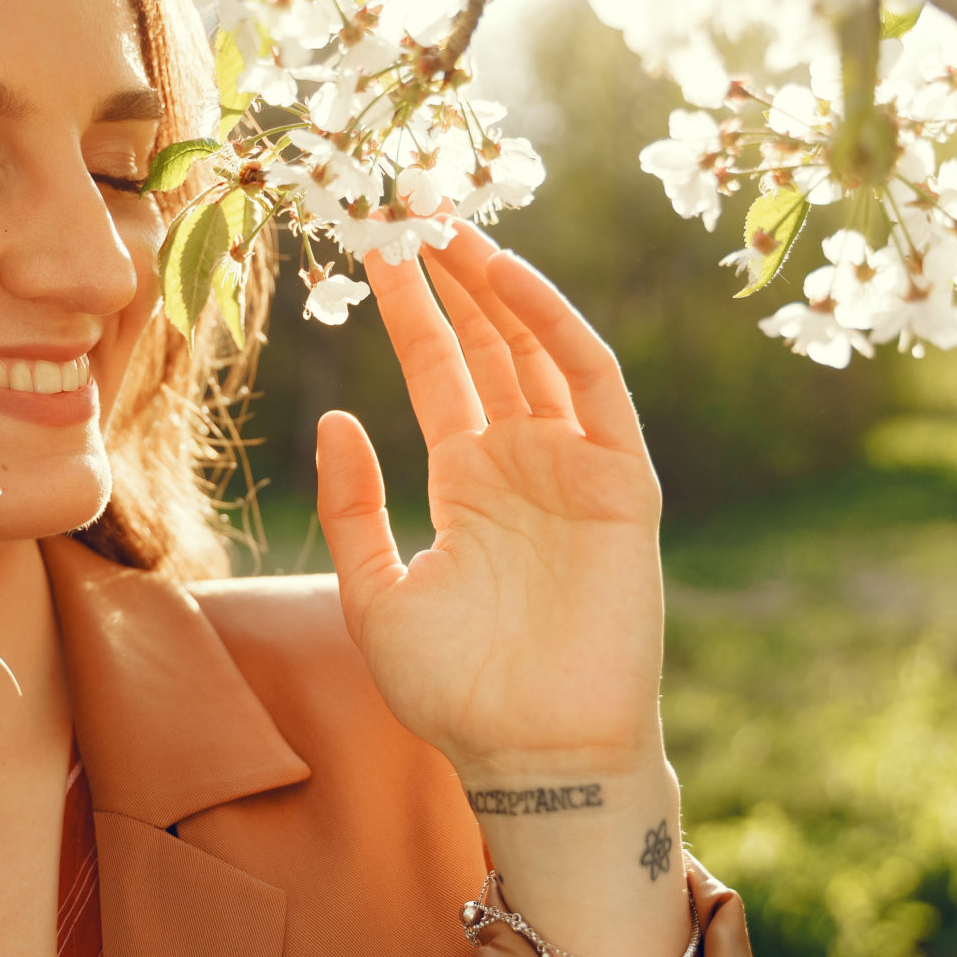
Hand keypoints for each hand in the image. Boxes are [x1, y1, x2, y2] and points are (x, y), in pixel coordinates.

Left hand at [314, 217, 665, 781]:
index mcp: (468, 484)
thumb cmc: (455, 692)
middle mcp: (524, 462)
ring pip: (538, 348)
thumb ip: (354, 508)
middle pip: (488, 342)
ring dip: (496, 282)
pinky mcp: (622, 483)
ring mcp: (576, 467)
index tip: (372, 245)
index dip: (409, 308)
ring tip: (444, 217)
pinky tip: (507, 279)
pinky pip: (593, 386)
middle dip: (450, 273)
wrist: (533, 756)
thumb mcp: (374, 595)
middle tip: (406, 199)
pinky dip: (555, 328)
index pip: (439, 370)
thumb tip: (334, 419)